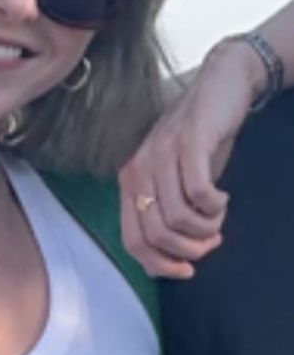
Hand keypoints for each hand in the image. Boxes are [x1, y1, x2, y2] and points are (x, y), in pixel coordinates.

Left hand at [120, 38, 264, 278]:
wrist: (220, 84)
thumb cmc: (199, 140)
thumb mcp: (176, 181)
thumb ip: (166, 215)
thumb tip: (166, 264)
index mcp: (131, 182)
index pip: (132, 241)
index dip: (160, 264)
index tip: (187, 270)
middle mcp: (140, 169)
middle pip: (156, 235)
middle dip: (188, 249)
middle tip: (210, 241)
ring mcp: (163, 155)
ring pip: (178, 218)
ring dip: (205, 228)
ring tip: (218, 217)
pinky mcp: (190, 143)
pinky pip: (199, 193)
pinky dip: (214, 206)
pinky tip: (222, 199)